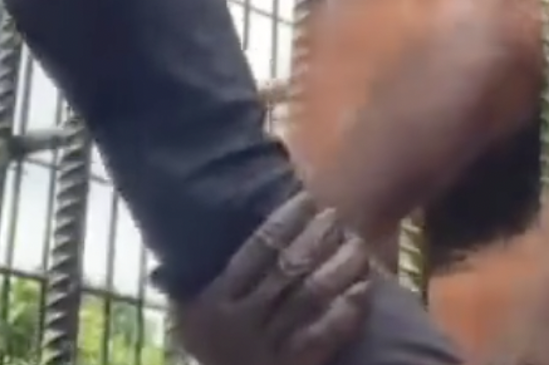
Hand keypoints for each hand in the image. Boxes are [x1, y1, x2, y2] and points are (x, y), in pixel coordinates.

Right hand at [175, 191, 373, 364]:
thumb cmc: (214, 349)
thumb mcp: (189, 316)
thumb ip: (185, 280)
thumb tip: (198, 224)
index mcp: (214, 301)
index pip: (257, 249)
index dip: (287, 219)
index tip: (307, 199)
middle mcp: (241, 322)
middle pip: (289, 267)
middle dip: (317, 236)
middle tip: (335, 216)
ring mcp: (269, 347)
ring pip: (313, 294)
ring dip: (340, 264)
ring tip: (356, 243)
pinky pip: (328, 331)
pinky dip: (349, 306)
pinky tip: (363, 285)